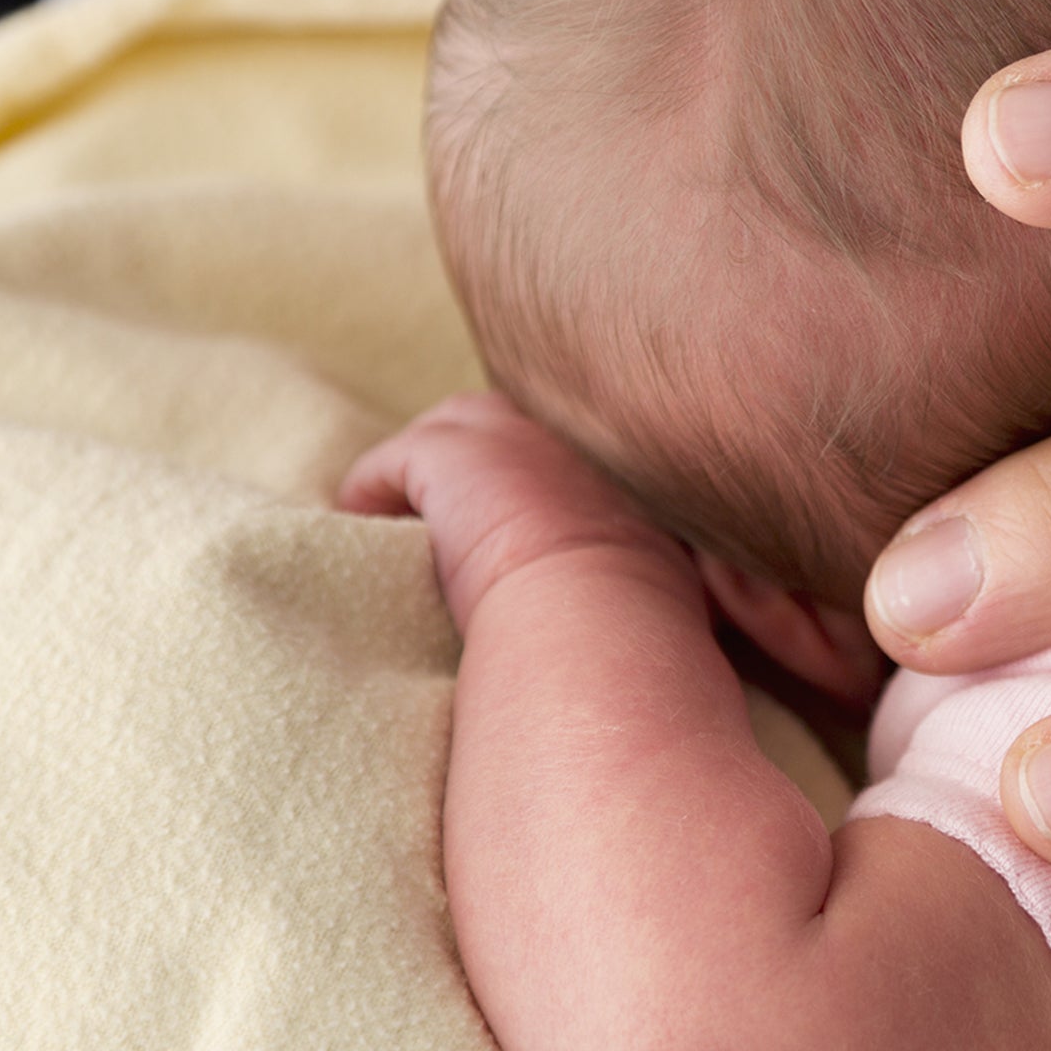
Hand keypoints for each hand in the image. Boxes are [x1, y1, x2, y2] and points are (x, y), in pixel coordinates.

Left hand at [339, 391, 691, 628]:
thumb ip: (653, 567)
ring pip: (446, 432)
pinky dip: (371, 493)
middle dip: (473, 460)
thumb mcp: (668, 582)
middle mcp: (572, 438)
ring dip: (421, 474)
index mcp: (630, 468)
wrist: (604, 619)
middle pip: (505, 423)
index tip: (512, 520)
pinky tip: (362, 530)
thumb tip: (688, 610)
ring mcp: (513, 436)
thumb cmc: (645, 627)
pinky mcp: (451, 455)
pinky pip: (392, 465)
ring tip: (396, 522)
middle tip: (442, 516)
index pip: (566, 454)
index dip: (533, 481)